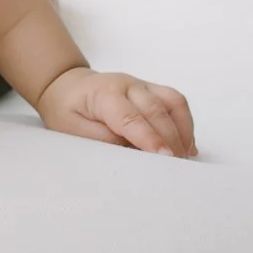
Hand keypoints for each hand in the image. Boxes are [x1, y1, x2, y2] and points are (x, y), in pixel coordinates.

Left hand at [35, 67, 197, 157]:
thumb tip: (131, 149)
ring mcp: (142, 85)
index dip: (149, 138)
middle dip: (170, 139)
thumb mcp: (72, 129)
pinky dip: (184, 122)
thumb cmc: (67, 109)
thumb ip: (102, 139)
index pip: (131, 117)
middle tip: (178, 167)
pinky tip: (186, 145)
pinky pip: (175, 101)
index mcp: (104, 94)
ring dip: (182, 130)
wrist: (66, 86)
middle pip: (156, 110)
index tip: (164, 157)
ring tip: (185, 158)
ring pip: (172, 102)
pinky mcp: (151, 90)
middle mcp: (127, 85)